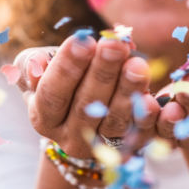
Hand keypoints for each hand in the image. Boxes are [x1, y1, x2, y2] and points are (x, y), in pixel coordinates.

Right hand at [14, 35, 159, 157]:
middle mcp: (70, 137)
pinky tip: (156, 100)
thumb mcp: (38, 72)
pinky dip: (149, 118)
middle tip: (116, 44)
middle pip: (87, 107)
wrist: (83, 116)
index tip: (83, 40)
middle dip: (102, 73)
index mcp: (44, 117)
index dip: (67, 68)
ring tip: (138, 64)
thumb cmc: (60, 82)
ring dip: (128, 92)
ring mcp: (101, 146)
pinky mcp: (129, 147)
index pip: (52, 93)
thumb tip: (38, 62)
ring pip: (115, 121)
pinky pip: (141, 134)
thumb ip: (32, 65)